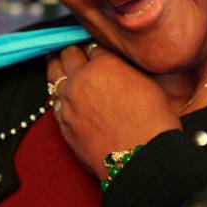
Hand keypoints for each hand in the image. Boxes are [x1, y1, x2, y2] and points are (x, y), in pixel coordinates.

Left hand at [47, 44, 180, 178]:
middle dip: (71, 51)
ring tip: (56, 61)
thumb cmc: (152, 124)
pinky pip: (54, 102)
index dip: (93, 47)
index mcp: (103, 65)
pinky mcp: (63, 123)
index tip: (92, 48)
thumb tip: (115, 65)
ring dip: (57, 68)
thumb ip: (123, 69)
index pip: (91, 46)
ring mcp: (68, 102)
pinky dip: (58, 94)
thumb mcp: (146, 84)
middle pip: (68, 54)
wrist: (140, 160)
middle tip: (71, 49)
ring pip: (54, 76)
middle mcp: (81, 80)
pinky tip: (60, 93)